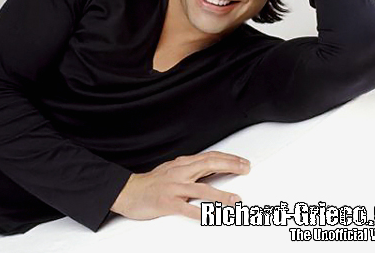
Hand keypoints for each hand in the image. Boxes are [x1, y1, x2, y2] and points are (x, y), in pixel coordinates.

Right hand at [110, 151, 249, 220]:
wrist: (128, 191)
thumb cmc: (152, 182)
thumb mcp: (173, 170)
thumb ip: (191, 170)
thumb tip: (211, 168)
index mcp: (183, 164)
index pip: (210, 157)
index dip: (228, 158)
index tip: (242, 162)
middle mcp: (180, 172)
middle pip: (209, 165)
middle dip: (230, 166)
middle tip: (246, 169)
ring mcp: (174, 187)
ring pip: (201, 189)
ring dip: (220, 195)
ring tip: (235, 200)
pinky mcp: (166, 202)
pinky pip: (185, 209)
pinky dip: (199, 213)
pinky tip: (210, 217)